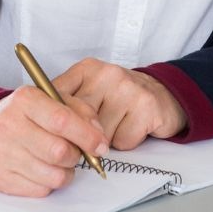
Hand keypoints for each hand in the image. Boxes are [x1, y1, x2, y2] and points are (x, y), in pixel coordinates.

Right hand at [0, 85, 109, 196]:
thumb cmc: (22, 116)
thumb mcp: (49, 100)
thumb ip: (79, 110)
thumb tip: (98, 135)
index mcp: (25, 100)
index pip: (62, 120)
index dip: (87, 136)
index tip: (101, 145)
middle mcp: (10, 125)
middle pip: (59, 152)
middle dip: (76, 156)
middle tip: (75, 152)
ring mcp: (2, 153)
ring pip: (53, 175)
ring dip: (65, 172)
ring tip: (59, 161)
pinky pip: (40, 190)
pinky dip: (48, 183)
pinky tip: (42, 169)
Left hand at [52, 59, 186, 149]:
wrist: (165, 95)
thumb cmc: (120, 99)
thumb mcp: (91, 92)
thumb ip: (69, 104)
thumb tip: (47, 131)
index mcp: (87, 69)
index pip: (57, 97)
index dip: (55, 123)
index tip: (57, 136)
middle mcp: (106, 74)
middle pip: (77, 121)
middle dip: (83, 136)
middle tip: (92, 136)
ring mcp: (128, 88)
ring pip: (100, 134)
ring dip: (107, 140)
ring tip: (119, 125)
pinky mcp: (146, 106)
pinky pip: (123, 140)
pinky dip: (127, 142)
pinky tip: (134, 128)